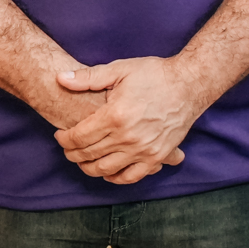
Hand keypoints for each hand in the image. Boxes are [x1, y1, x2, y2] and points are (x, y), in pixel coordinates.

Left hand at [54, 57, 194, 183]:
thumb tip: (60, 78)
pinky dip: (115, 178)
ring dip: (88, 168)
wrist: (188, 84)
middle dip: (72, 153)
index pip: (79, 137)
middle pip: (89, 154)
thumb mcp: (119, 70)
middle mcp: (127, 137)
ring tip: (82, 159)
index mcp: (115, 115)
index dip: (64, 139)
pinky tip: (107, 171)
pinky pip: (130, 177)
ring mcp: (143, 150)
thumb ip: (88, 77)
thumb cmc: (154, 74)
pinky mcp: (156, 157)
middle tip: (67, 147)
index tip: (60, 135)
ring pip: (106, 169)